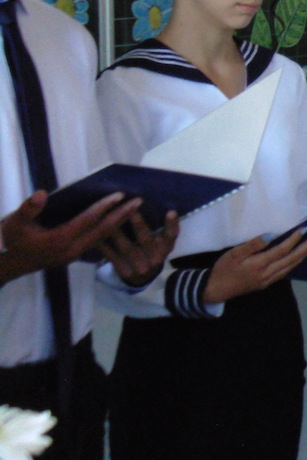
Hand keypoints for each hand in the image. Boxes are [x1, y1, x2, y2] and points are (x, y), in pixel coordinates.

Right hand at [0, 191, 141, 285]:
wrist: (4, 265)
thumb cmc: (8, 241)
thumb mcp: (13, 223)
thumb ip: (28, 209)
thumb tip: (42, 194)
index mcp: (59, 240)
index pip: (88, 221)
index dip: (104, 207)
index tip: (120, 194)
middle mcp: (70, 249)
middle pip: (102, 231)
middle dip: (122, 216)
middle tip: (139, 201)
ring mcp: (72, 254)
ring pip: (101, 238)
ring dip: (118, 223)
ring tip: (135, 209)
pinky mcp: (71, 255)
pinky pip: (96, 242)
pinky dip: (109, 231)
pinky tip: (117, 222)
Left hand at [99, 209, 179, 286]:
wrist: (143, 278)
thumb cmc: (151, 250)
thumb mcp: (161, 241)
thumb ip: (158, 226)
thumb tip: (144, 203)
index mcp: (166, 247)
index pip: (171, 235)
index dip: (172, 224)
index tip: (171, 212)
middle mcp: (155, 258)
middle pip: (146, 240)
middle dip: (138, 224)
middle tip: (131, 209)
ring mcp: (139, 267)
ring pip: (127, 248)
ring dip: (116, 233)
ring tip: (108, 219)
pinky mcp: (124, 272)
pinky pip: (112, 257)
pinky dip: (104, 245)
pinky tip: (96, 235)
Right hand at [202, 230, 306, 303]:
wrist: (216, 290)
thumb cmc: (223, 269)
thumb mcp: (234, 254)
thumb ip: (253, 244)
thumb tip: (270, 234)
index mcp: (259, 264)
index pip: (282, 250)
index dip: (294, 239)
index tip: (304, 229)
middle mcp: (267, 273)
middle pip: (291, 259)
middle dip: (306, 248)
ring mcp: (267, 280)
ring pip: (290, 267)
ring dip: (303, 256)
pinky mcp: (265, 284)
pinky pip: (284, 273)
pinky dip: (294, 264)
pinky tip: (298, 259)